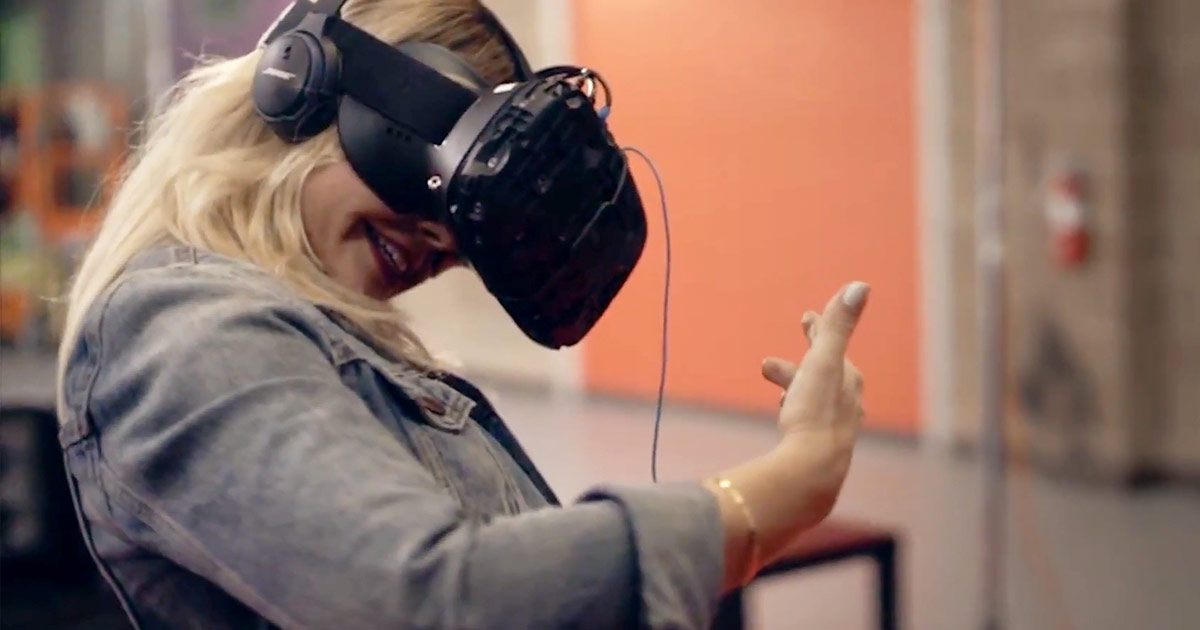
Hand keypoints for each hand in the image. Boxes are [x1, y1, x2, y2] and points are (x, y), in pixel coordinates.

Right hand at [762, 285, 866, 437]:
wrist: (811, 469)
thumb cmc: (815, 413)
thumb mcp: (823, 361)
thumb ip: (838, 325)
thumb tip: (860, 286)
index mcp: (848, 378)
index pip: (833, 344)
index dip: (819, 328)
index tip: (808, 316)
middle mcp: (848, 402)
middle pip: (821, 373)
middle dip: (796, 364)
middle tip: (766, 365)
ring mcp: (836, 427)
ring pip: (814, 400)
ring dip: (793, 391)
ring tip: (776, 399)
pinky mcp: (822, 450)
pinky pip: (810, 423)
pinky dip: (797, 413)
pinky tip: (789, 425)